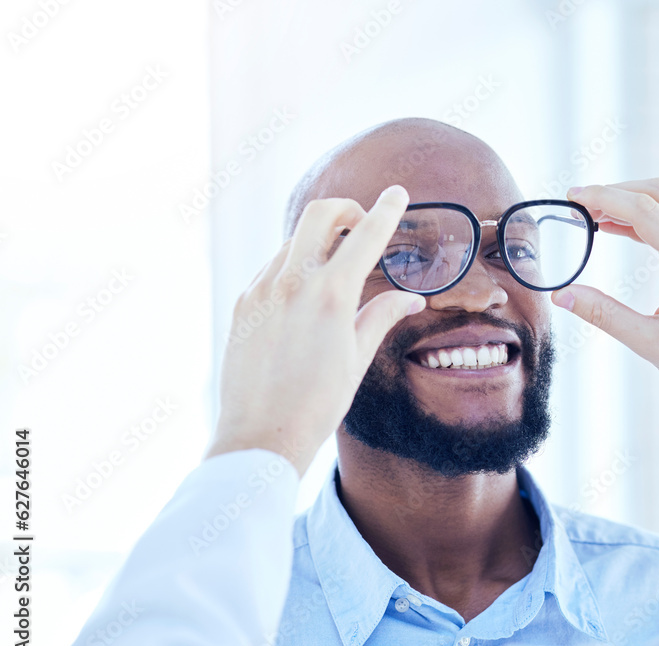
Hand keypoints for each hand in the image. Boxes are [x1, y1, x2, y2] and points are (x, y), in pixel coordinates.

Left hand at [206, 186, 425, 476]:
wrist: (261, 436)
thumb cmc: (317, 404)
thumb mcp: (357, 359)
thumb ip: (381, 316)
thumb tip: (411, 298)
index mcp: (331, 296)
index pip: (366, 236)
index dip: (386, 210)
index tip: (396, 193)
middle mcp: (292, 283)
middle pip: (319, 215)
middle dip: (345, 210)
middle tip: (359, 226)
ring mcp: (262, 290)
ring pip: (293, 242)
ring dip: (318, 244)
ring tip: (333, 274)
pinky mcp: (243, 303)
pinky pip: (271, 269)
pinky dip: (292, 269)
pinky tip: (302, 299)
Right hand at [552, 178, 658, 392]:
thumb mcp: (650, 342)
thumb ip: (605, 315)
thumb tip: (562, 296)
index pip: (645, 211)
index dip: (605, 197)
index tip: (573, 197)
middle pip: (658, 193)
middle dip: (615, 191)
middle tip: (578, 203)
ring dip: (628, 200)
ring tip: (590, 216)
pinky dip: (640, 216)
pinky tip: (613, 227)